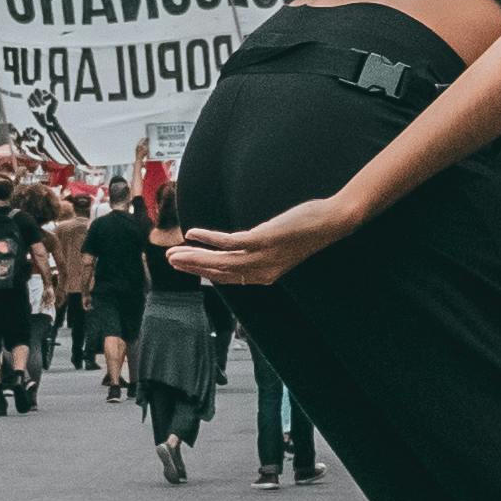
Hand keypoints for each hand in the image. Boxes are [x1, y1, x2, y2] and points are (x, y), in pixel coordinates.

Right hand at [166, 197, 351, 288]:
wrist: (331, 222)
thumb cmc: (307, 229)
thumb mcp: (282, 245)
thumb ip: (261, 248)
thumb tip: (243, 244)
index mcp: (265, 275)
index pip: (228, 278)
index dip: (204, 273)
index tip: (185, 266)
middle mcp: (261, 271)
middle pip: (219, 272)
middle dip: (192, 267)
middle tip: (170, 260)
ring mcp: (261, 257)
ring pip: (219, 261)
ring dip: (193, 257)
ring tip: (173, 253)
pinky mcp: (262, 240)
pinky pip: (229, 242)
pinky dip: (208, 239)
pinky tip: (193, 234)